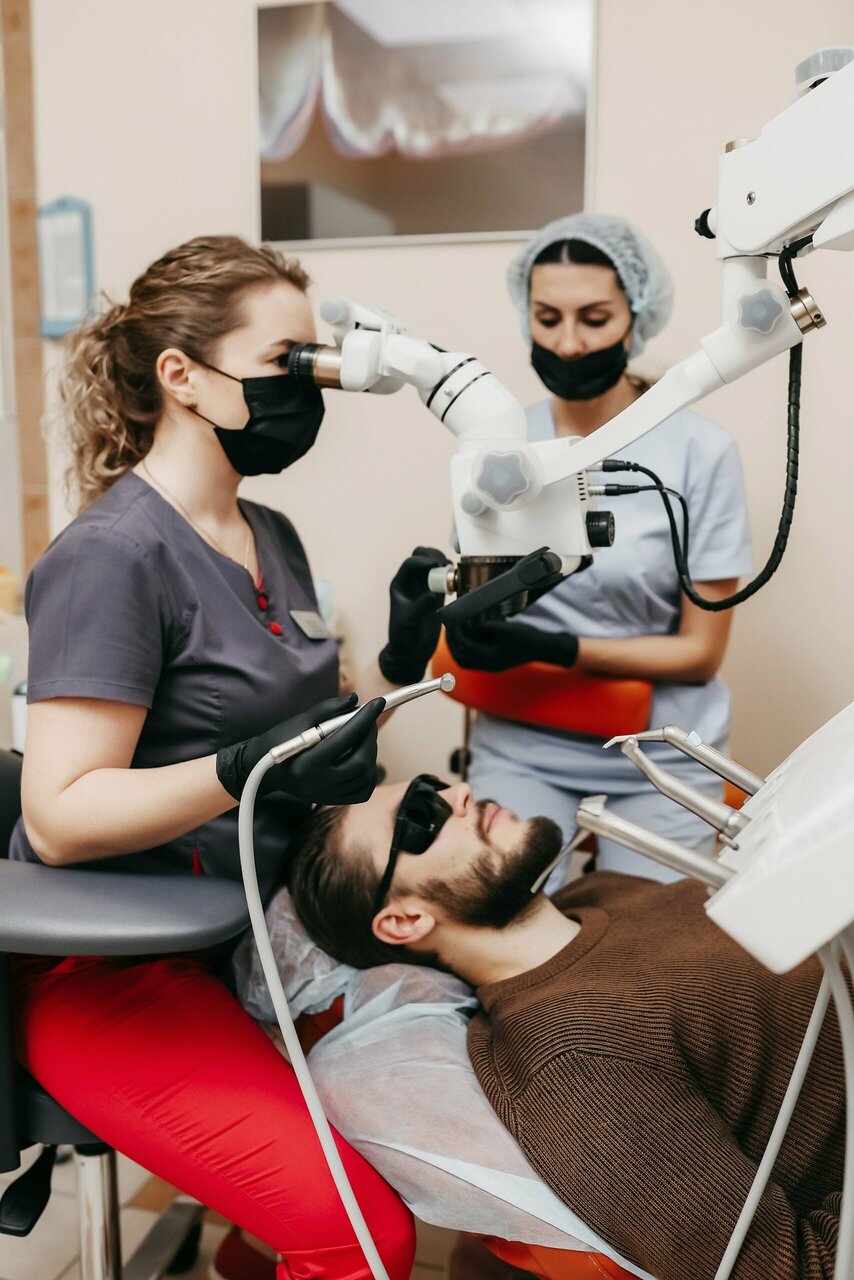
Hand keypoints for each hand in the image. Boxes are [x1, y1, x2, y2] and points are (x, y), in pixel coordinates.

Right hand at [216, 692, 382, 803]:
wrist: (265, 769)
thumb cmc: (282, 741)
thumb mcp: (300, 722)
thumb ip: (328, 709)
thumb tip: (356, 699)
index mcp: (307, 763)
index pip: (344, 740)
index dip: (363, 719)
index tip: (377, 702)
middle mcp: (319, 784)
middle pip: (359, 761)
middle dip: (370, 737)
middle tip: (369, 720)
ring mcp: (328, 795)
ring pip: (365, 775)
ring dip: (371, 751)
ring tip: (363, 735)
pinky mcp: (335, 801)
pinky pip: (363, 789)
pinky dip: (369, 770)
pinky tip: (362, 754)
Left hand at [378, 546, 450, 685]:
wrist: (411, 652)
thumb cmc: (403, 637)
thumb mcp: (409, 621)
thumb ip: (420, 605)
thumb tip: (434, 593)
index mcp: (400, 585)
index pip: (410, 564)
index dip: (422, 561)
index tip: (434, 566)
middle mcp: (412, 583)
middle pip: (422, 558)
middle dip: (433, 556)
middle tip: (444, 566)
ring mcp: (425, 588)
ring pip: (434, 565)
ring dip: (443, 563)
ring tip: (451, 573)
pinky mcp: (437, 595)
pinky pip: (445, 578)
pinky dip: (451, 576)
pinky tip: (456, 581)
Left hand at [444, 618, 577, 672]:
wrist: (541, 648)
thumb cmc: (526, 638)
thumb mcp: (504, 628)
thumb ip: (485, 628)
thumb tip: (469, 626)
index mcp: (489, 658)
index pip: (464, 646)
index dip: (456, 633)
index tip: (452, 622)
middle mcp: (487, 665)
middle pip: (460, 658)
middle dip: (452, 643)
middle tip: (448, 628)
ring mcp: (490, 667)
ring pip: (465, 662)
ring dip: (457, 649)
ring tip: (454, 634)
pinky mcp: (493, 664)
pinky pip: (472, 662)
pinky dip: (465, 651)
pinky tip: (467, 639)